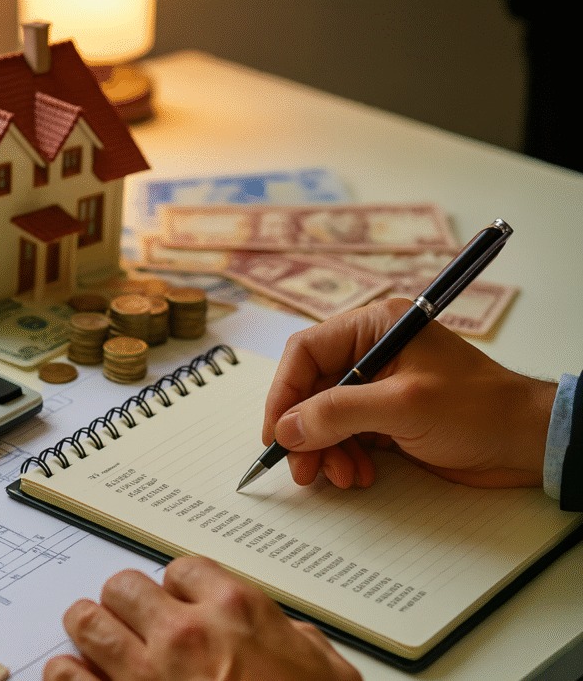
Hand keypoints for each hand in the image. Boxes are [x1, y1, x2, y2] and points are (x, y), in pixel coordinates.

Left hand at [45, 555, 360, 680]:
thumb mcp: (323, 669)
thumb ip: (292, 638)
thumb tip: (284, 635)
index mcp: (235, 611)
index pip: (181, 570)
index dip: (178, 588)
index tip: (178, 600)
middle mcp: (185, 634)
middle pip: (125, 586)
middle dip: (127, 601)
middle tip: (132, 617)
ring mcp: (147, 673)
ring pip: (88, 620)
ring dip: (91, 627)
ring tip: (95, 637)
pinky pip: (67, 675)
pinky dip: (68, 673)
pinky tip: (78, 675)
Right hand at [263, 298, 556, 488]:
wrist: (527, 444)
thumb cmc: (477, 410)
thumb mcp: (402, 406)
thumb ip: (338, 413)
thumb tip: (286, 428)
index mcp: (373, 327)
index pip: (305, 353)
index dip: (284, 393)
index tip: (277, 432)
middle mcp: (371, 351)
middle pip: (311, 389)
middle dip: (305, 431)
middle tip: (303, 468)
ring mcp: (378, 386)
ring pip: (325, 418)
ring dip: (325, 450)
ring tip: (340, 476)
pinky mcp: (387, 417)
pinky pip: (346, 436)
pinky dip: (345, 457)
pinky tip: (359, 475)